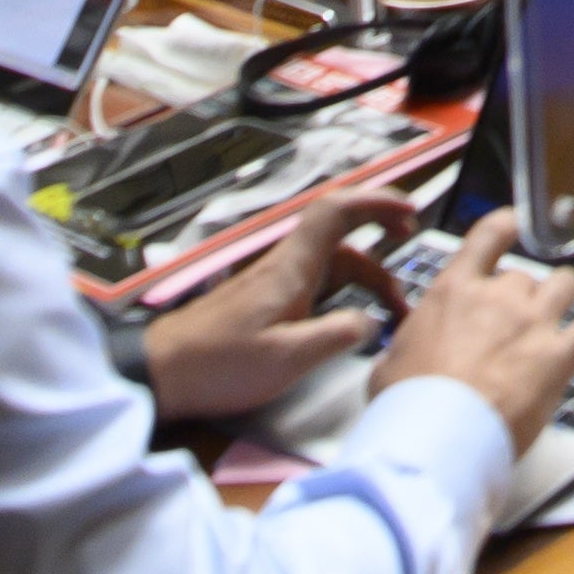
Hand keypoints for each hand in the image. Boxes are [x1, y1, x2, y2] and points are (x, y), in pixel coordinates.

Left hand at [146, 185, 428, 422]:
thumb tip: (373, 322)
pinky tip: (351, 316)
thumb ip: (336, 336)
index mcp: (291, 269)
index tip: (408, 210)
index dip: (374, 201)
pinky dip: (343, 289)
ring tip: (391, 304)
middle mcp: (283, 266)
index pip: (335, 212)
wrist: (163, 371)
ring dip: (365, 271)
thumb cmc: (221, 363)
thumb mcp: (287, 359)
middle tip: (410, 242)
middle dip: (379, 231)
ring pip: (330, 260)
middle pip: (339, 233)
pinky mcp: (263, 301)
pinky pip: (315, 280)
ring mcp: (272, 282)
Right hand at [382, 240, 573, 451]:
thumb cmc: (410, 407)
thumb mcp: (389, 367)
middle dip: (522, 296)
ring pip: (564, 285)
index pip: (487, 238)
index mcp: (453, 292)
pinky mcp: (560, 355)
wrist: (438, 436)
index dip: (503, 227)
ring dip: (562, 295)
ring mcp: (533, 324)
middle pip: (524, 276)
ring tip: (558, 311)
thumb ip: (404, 350)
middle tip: (510, 327)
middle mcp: (498, 298)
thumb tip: (400, 360)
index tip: (510, 224)